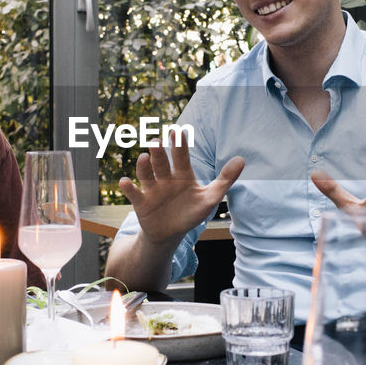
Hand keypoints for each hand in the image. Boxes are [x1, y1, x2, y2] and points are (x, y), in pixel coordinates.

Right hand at [118, 130, 243, 244]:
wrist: (170, 233)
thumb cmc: (191, 212)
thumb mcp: (210, 198)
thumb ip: (225, 179)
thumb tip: (241, 159)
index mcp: (182, 175)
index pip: (181, 156)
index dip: (179, 144)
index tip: (177, 130)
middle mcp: (165, 178)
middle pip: (162, 162)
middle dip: (159, 152)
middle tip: (157, 140)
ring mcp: (152, 189)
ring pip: (146, 174)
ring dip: (144, 166)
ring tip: (144, 157)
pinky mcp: (141, 203)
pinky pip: (133, 194)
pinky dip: (128, 188)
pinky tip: (124, 182)